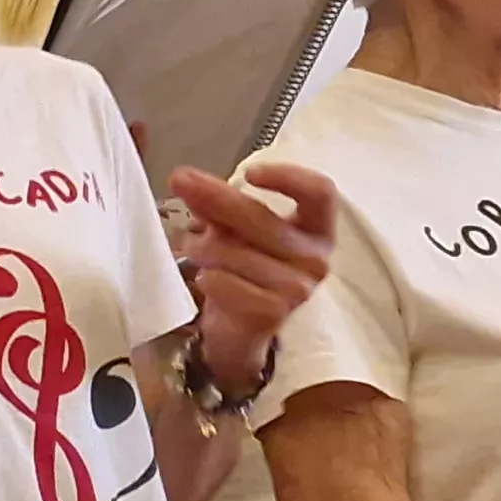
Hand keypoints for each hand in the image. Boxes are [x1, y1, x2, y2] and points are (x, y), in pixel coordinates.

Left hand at [171, 161, 337, 394]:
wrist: (240, 327)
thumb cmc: (244, 268)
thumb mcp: (233, 230)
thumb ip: (215, 204)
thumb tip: (186, 179)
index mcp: (316, 230)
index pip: (320, 193)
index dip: (288, 177)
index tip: (250, 172)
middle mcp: (316, 258)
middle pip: (263, 218)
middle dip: (217, 199)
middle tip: (180, 181)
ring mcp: (298, 288)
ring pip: (236, 252)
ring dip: (203, 247)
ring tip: (193, 249)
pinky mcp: (274, 312)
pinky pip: (227, 283)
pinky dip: (209, 277)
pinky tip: (205, 278)